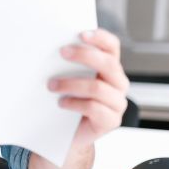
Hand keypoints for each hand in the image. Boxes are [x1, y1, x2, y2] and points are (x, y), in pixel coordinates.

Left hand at [48, 29, 128, 146]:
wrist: (66, 134)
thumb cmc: (67, 100)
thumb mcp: (68, 78)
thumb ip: (68, 63)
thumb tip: (49, 46)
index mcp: (110, 67)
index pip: (112, 46)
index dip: (100, 38)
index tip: (81, 34)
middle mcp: (118, 83)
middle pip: (108, 64)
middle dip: (84, 55)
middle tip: (62, 52)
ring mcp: (117, 103)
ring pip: (98, 87)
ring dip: (71, 84)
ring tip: (51, 85)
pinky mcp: (111, 121)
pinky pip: (94, 108)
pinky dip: (74, 103)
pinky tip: (61, 103)